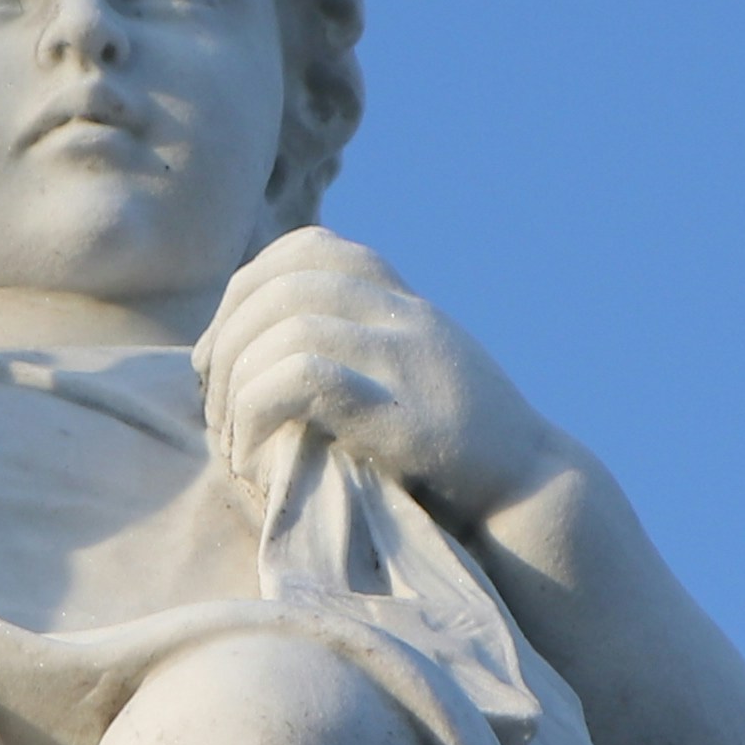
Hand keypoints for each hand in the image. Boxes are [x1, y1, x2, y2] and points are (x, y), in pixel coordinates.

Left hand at [194, 228, 570, 523]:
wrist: (533, 495)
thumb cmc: (454, 452)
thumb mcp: (410, 374)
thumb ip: (359, 346)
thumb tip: (261, 348)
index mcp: (403, 303)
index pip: (310, 249)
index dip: (247, 289)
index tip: (222, 350)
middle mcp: (406, 316)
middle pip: (285, 284)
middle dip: (227, 339)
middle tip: (211, 404)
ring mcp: (408, 359)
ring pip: (289, 326)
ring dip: (237, 383)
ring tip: (231, 440)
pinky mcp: (404, 413)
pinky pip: (305, 377)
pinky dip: (258, 410)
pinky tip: (251, 452)